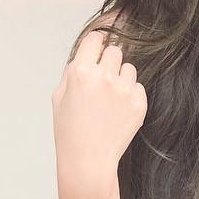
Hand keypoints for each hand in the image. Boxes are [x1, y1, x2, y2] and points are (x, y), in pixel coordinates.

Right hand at [52, 29, 147, 196]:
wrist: (88, 160)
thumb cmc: (70, 130)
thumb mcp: (59, 96)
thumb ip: (73, 71)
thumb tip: (88, 53)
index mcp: (80, 73)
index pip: (95, 39)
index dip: (96, 44)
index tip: (97, 49)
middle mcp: (103, 77)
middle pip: (115, 50)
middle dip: (108, 61)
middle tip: (102, 79)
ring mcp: (123, 90)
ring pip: (129, 68)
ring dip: (121, 78)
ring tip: (110, 99)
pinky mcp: (138, 103)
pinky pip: (138, 86)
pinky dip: (130, 95)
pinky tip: (118, 111)